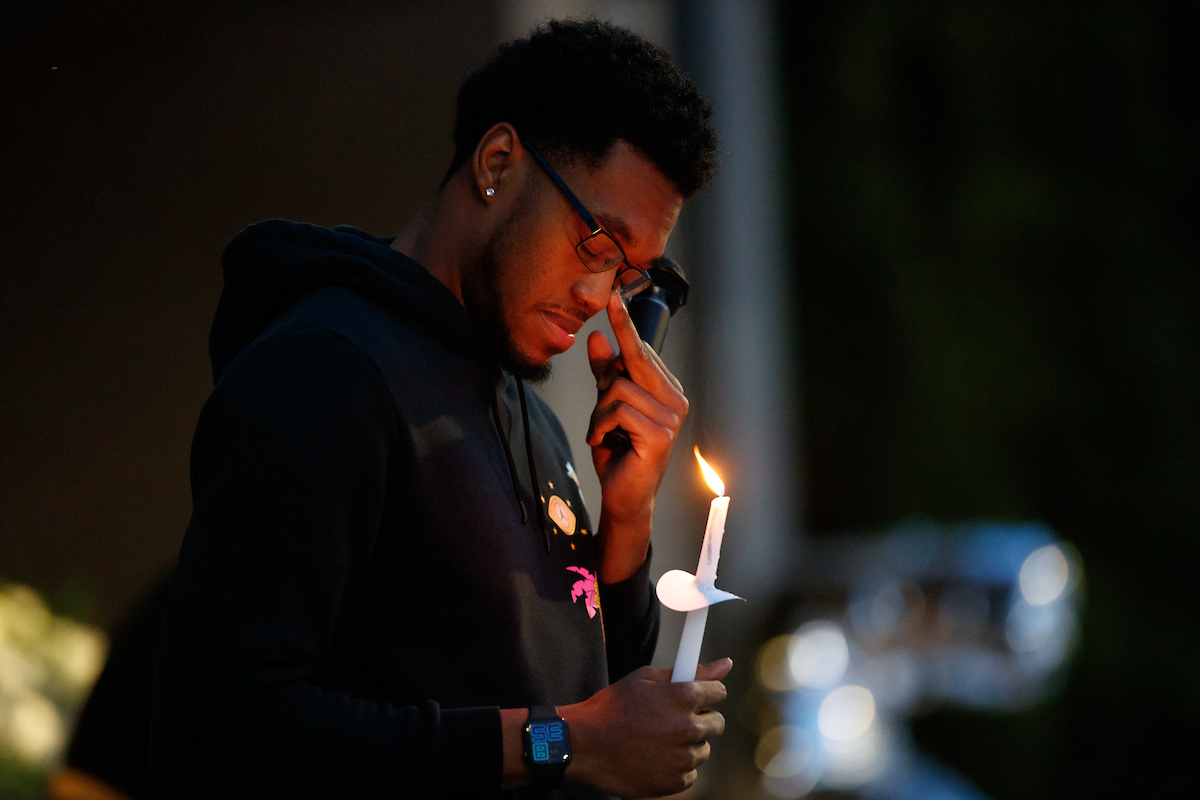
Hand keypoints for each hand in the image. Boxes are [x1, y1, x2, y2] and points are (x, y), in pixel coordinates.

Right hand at [561, 658, 732, 798]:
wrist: (584, 745)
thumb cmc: (612, 707)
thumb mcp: (646, 679)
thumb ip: (690, 671)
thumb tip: (726, 663)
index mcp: (683, 696)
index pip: (719, 693)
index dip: (706, 693)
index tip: (697, 697)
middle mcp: (688, 727)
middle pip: (717, 723)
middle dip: (700, 718)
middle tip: (675, 719)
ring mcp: (682, 757)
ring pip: (703, 749)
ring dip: (688, 744)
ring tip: (658, 740)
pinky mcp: (675, 782)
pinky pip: (690, 773)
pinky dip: (676, 767)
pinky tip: (654, 757)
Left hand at [587, 291, 688, 581]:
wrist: (624, 496)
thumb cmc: (618, 451)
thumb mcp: (606, 406)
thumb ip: (605, 374)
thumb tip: (596, 338)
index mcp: (666, 389)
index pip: (643, 350)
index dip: (626, 324)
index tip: (613, 296)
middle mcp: (675, 400)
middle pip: (633, 362)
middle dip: (607, 375)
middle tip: (598, 398)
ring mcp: (671, 419)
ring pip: (618, 389)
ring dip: (599, 413)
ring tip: (603, 433)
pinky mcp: (660, 436)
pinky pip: (618, 412)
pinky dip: (601, 426)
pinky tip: (605, 442)